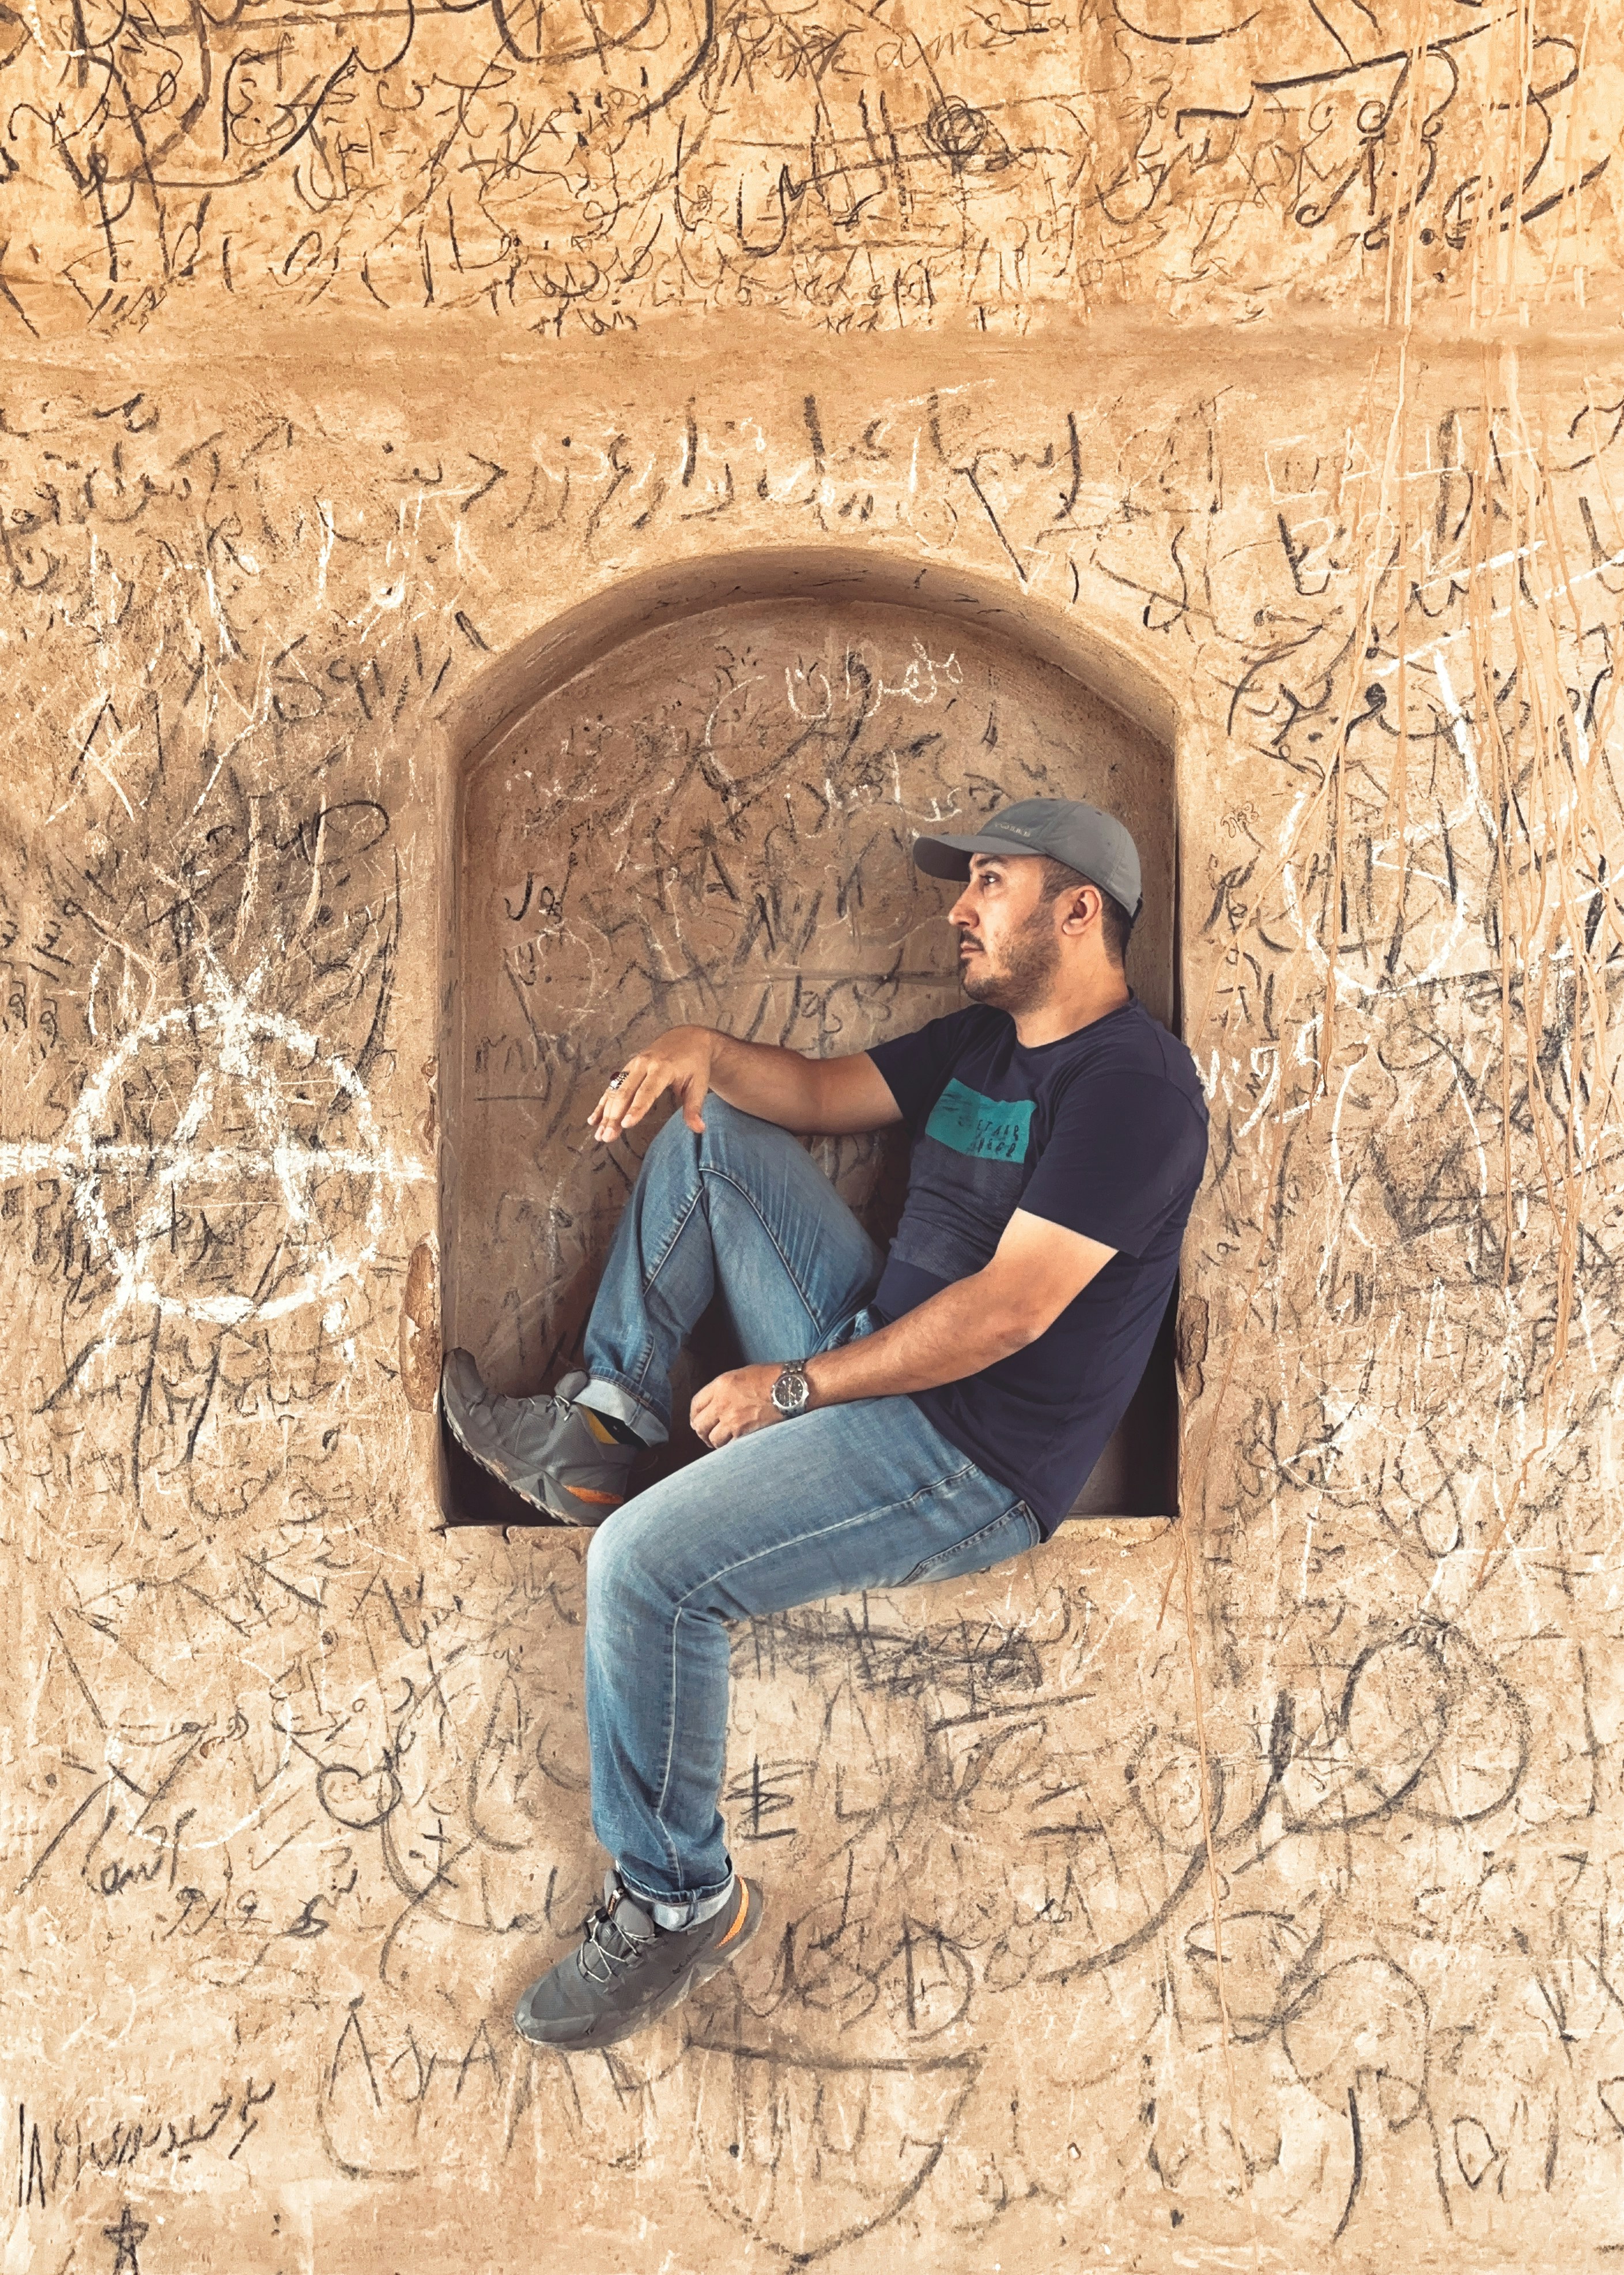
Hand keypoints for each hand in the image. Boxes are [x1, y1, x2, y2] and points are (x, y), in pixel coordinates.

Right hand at [589, 1026, 716, 1143]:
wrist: (687, 1038)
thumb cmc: (694, 1063)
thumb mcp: (699, 1084)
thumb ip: (695, 1107)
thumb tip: (699, 1129)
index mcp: (662, 1067)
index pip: (647, 1091)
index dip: (636, 1109)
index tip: (626, 1124)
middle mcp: (644, 1064)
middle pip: (625, 1093)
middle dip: (614, 1116)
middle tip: (607, 1137)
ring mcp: (633, 1065)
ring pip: (615, 1091)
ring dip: (605, 1114)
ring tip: (599, 1135)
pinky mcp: (628, 1068)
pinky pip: (612, 1087)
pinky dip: (602, 1103)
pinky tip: (594, 1120)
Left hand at [690, 1364, 785, 1447]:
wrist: (792, 1388)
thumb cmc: (772, 1378)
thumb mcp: (742, 1375)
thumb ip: (725, 1390)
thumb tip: (716, 1405)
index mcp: (721, 1385)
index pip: (696, 1404)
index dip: (695, 1415)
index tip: (698, 1421)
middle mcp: (722, 1403)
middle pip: (699, 1425)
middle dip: (702, 1432)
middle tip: (706, 1435)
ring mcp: (733, 1420)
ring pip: (713, 1439)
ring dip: (716, 1442)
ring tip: (721, 1442)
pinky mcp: (745, 1433)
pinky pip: (730, 1446)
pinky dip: (730, 1447)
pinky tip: (735, 1445)